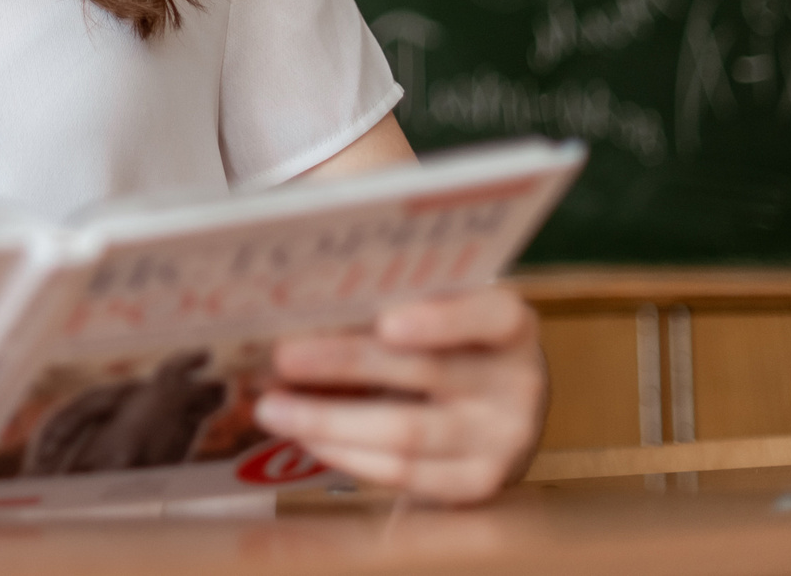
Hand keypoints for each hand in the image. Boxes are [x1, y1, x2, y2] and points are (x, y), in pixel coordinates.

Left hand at [250, 284, 546, 503]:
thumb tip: (303, 310)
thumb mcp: (443, 314)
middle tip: (283, 358)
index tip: (385, 323)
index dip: (441, 320)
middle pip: (424, 372)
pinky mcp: (476, 483)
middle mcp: (516, 383)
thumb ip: (394, 306)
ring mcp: (501, 440)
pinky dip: (348, 454)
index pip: (489, 317)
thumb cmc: (454, 345)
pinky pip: (404, 474)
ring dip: (329, 420)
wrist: (502, 412)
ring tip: (273, 408)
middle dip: (344, 364)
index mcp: (511, 326)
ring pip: (405, 432)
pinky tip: (307, 437)